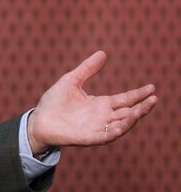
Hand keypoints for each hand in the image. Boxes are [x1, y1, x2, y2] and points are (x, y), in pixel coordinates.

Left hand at [27, 51, 157, 154]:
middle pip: (128, 113)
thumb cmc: (54, 102)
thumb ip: (87, 69)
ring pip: (120, 126)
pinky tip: (119, 127)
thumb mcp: (71, 81)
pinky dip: (112, 132)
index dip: (138, 94)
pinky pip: (103, 137)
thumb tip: (103, 53)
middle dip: (142, 108)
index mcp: (101, 104)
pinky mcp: (87, 138)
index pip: (125, 99)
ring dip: (131, 119)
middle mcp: (102, 117)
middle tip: (154, 99)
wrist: (38, 120)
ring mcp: (96, 128)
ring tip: (140, 110)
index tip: (152, 88)